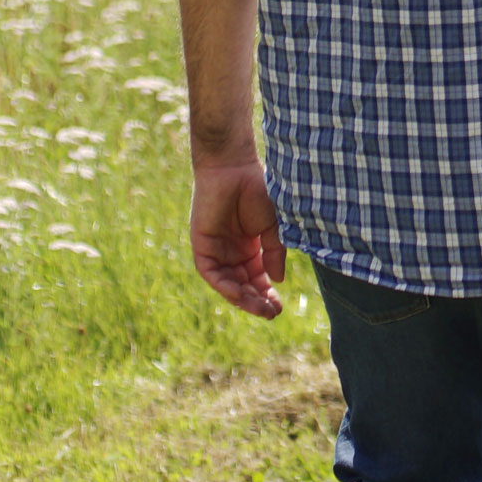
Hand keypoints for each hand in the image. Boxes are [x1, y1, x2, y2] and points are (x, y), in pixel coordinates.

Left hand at [188, 158, 285, 316]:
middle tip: (272, 313)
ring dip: (243, 298)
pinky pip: (212, 273)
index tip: (280, 307)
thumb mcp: (273, 226)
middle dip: (257, 301)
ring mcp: (216, 251)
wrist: (234, 168)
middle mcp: (232, 252)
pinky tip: (240, 293)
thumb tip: (277, 280)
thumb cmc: (258, 190)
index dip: (268, 293)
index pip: (258, 278)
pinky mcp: (202, 247)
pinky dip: (225, 285)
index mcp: (251, 247)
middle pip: (243, 285)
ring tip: (260, 308)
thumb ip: (274, 252)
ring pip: (228, 284)